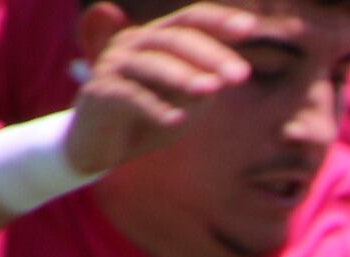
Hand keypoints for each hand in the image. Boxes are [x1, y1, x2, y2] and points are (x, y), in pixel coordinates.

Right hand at [66, 4, 261, 174]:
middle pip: (174, 39)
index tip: (251, 27)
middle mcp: (132, 44)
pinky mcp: (98, 94)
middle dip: (210, 56)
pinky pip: (129, 97)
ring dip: (182, 76)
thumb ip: (204, 84)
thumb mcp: (185, 99)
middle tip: (241, 76)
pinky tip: (176, 120)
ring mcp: (112, 66)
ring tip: (211, 90)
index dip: (218, 21)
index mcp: (156, 39)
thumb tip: (226, 76)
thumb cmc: (149, 115)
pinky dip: (154, 108)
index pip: (189, 20)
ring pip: (151, 64)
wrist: (100, 144)